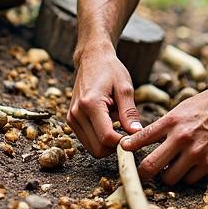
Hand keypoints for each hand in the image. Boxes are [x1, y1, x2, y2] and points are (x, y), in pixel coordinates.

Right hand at [66, 44, 141, 158]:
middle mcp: (77, 113)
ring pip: (92, 148)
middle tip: (128, 133)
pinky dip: (99, 138)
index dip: (122, 143)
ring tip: (117, 123)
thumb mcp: (125, 88)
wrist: (92, 59)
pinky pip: (87, 140)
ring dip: (107, 143)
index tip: (134, 137)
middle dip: (114, 146)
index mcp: (90, 104)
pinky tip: (108, 122)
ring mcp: (72, 118)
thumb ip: (130, 112)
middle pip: (97, 149)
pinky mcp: (71, 120)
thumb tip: (136, 133)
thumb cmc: (110, 70)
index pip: (106, 138)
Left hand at [121, 82, 207, 184]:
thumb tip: (141, 141)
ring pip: (170, 178)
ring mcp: (196, 152)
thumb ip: (163, 127)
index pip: (140, 139)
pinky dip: (187, 176)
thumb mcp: (180, 110)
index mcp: (171, 121)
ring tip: (172, 167)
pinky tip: (191, 165)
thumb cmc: (206, 105)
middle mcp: (181, 137)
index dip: (127, 150)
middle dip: (144, 173)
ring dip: (168, 175)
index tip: (123, 154)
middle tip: (143, 174)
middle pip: (150, 167)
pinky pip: (190, 179)